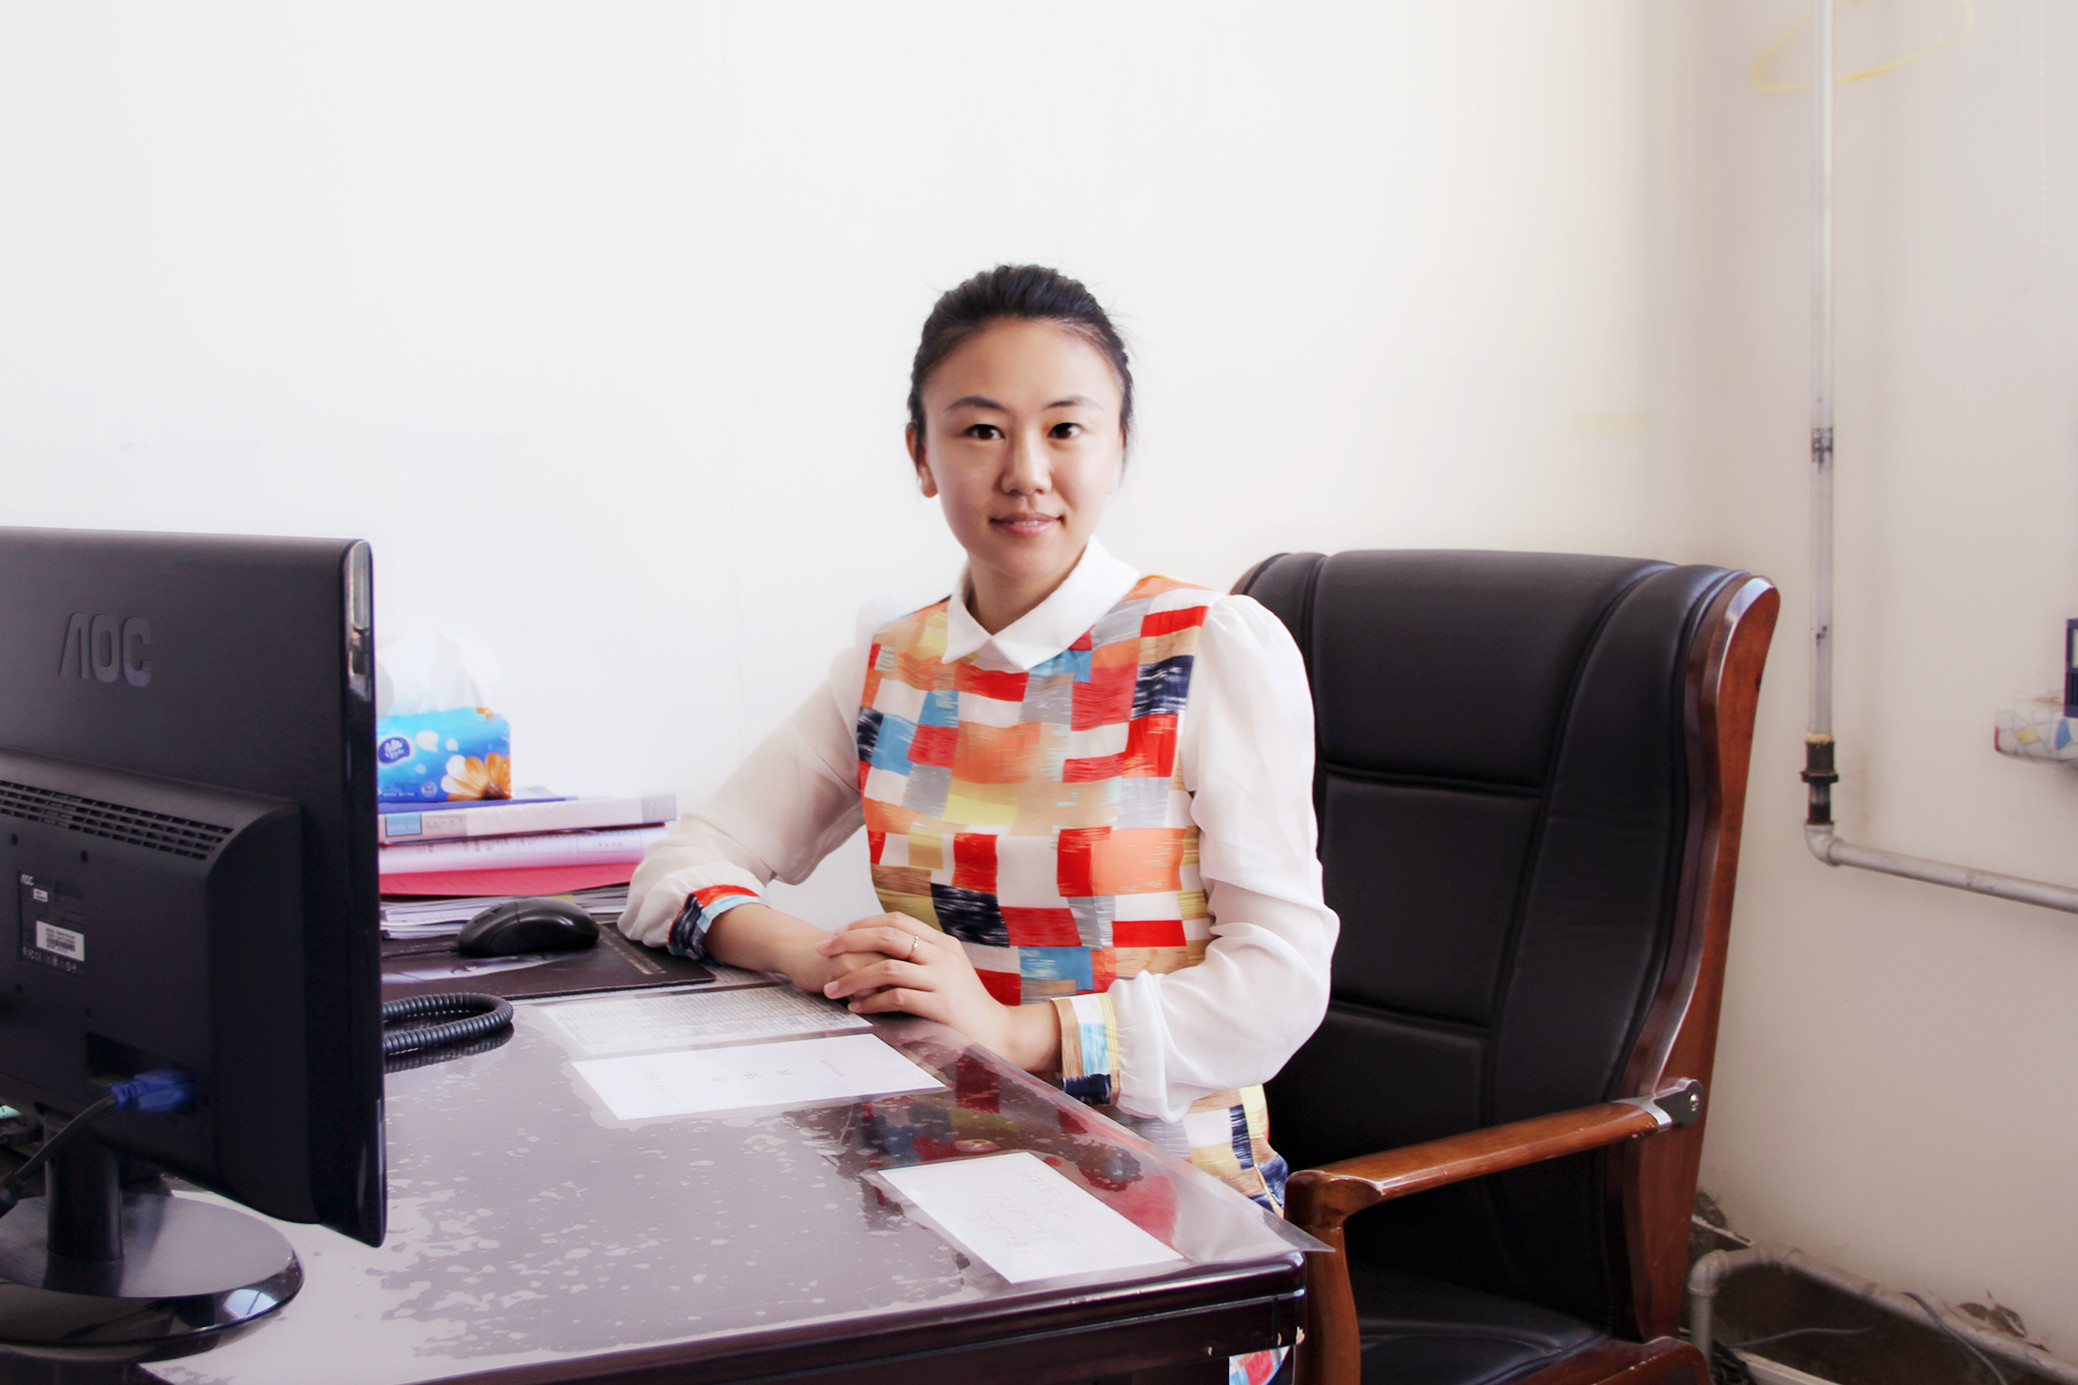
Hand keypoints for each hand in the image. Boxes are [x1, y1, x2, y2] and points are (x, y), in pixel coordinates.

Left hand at [816, 915, 1058, 1073]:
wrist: (998, 1035)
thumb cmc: (966, 1008)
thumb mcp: (948, 973)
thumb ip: (922, 960)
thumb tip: (880, 953)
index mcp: (944, 943)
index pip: (897, 921)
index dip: (864, 923)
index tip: (839, 933)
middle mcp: (944, 956)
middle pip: (888, 936)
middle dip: (849, 941)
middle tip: (823, 950)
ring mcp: (943, 980)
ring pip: (887, 968)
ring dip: (853, 978)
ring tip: (832, 989)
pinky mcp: (940, 1006)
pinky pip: (897, 998)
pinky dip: (871, 1002)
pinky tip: (856, 1008)